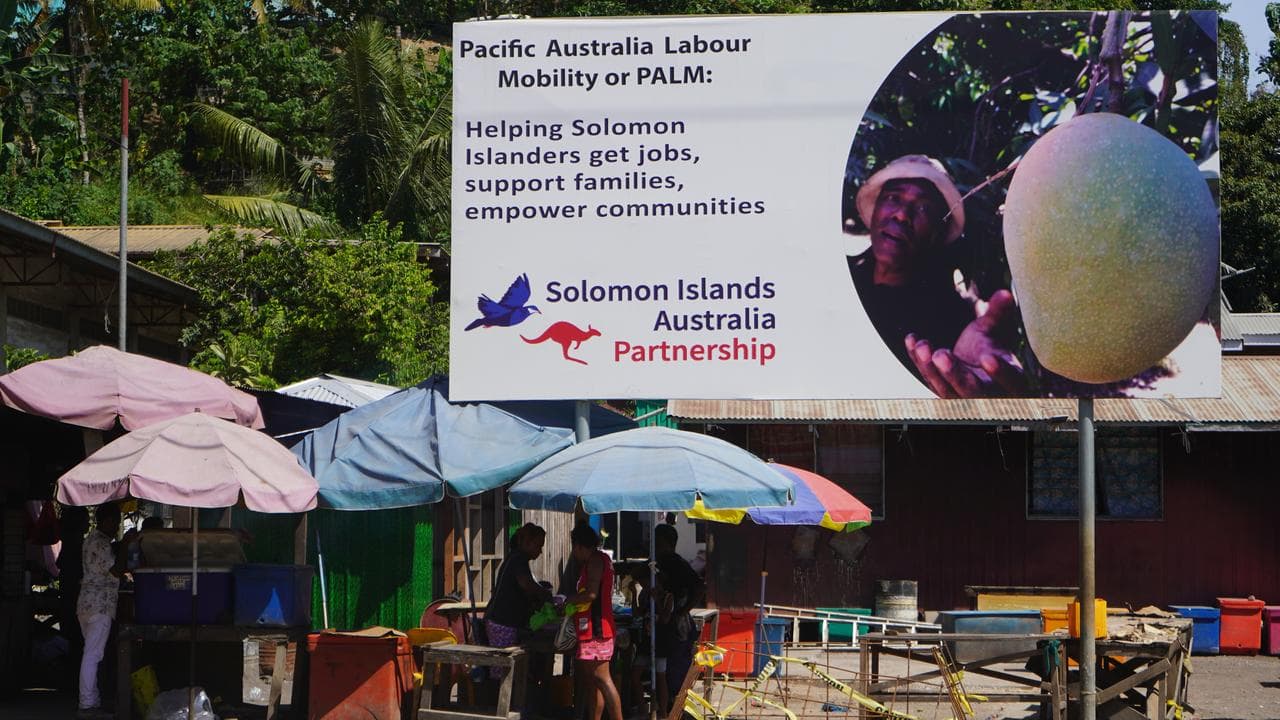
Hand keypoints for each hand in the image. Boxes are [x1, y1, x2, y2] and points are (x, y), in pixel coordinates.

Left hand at [905, 290, 1025, 397]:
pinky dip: (919, 361)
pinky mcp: (942, 391)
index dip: (1001, 372)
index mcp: (1012, 381)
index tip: (988, 358)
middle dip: (955, 374)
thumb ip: (999, 314)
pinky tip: (912, 341)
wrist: (971, 359)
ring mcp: (963, 397)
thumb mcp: (994, 330)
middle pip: (973, 391)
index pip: (1011, 381)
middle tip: (941, 355)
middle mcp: (988, 395)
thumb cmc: (989, 347)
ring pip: (946, 390)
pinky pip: (929, 379)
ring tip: (922, 346)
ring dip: (932, 370)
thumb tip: (1005, 294)